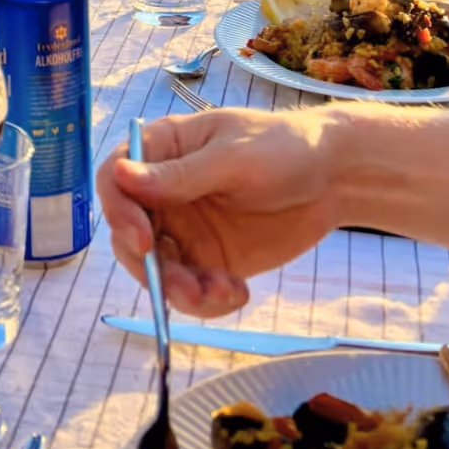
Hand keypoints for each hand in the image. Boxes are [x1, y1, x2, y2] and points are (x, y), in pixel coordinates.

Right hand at [96, 108, 343, 315]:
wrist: (333, 179)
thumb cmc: (282, 147)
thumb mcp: (234, 157)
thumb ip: (181, 175)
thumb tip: (121, 176)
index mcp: (162, 150)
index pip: (115, 179)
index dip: (118, 210)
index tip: (144, 240)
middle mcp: (164, 192)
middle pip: (128, 234)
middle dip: (153, 267)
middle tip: (189, 288)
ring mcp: (184, 229)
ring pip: (157, 270)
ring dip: (180, 291)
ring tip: (222, 293)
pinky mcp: (208, 259)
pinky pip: (190, 290)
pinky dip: (207, 301)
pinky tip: (238, 293)